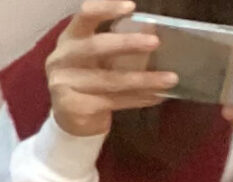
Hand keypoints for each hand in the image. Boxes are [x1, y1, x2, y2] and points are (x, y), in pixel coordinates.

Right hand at [46, 0, 171, 139]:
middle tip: (156, 42)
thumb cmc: (91, 79)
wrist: (72, 119)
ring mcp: (63, 84)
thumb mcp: (103, 57)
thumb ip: (122, 41)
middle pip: (95, 46)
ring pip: (109, 80)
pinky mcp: (72, 107)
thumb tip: (152, 27)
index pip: (84, 15)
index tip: (131, 7)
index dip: (106, 8)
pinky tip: (156, 97)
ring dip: (143, 80)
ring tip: (170, 79)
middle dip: (127, 43)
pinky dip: (137, 99)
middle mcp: (62, 58)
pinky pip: (111, 101)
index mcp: (70, 38)